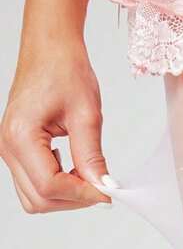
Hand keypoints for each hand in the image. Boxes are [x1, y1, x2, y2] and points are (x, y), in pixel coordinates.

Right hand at [0, 40, 115, 212]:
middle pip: (39, 199)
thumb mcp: (87, 115)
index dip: (82, 195)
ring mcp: (9, 150)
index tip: (108, 191)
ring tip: (86, 174)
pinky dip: (56, 186)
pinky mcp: (16, 150)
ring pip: (33, 198)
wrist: (50, 49)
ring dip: (64, 196)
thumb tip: (103, 187)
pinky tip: (72, 166)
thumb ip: (92, 156)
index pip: (50, 187)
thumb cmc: (65, 70)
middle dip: (73, 199)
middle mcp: (8, 146)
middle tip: (100, 184)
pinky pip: (32, 183)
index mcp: (21, 136)